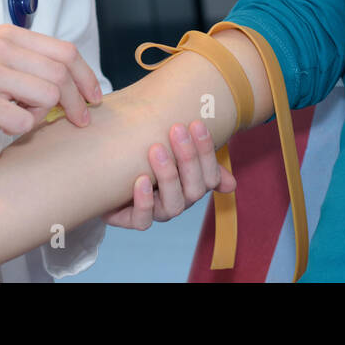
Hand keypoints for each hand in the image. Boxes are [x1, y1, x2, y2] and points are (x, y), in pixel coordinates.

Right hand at [0, 23, 102, 175]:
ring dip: (43, 115)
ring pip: (49, 95)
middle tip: (79, 120)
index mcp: (5, 35)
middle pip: (62, 73)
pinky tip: (1, 127)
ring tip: (21, 119)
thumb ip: (33, 69)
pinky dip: (21, 130)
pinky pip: (25, 121)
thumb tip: (80, 84)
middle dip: (77, 101)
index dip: (87, 76)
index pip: (65, 50)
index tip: (94, 97)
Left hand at [104, 120, 235, 229]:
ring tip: (156, 149)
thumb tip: (232, 184)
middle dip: (187, 158)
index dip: (205, 151)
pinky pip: (143, 220)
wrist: (112, 174)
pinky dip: (144, 201)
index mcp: (192, 185)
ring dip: (167, 176)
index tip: (196, 123)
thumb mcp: (172, 151)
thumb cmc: (148, 159)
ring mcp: (157, 212)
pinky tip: (141, 179)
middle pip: (194, 190)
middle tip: (176, 129)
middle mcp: (179, 201)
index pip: (210, 175)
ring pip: (173, 205)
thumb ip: (197, 156)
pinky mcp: (133, 220)